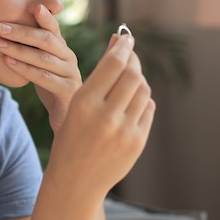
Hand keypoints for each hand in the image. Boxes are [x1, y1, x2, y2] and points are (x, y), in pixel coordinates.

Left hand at [0, 4, 81, 131]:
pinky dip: (25, 69)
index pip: (53, 28)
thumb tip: (3, 25)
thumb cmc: (48, 84)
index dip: (45, 17)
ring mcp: (70, 74)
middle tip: (0, 26)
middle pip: (47, 40)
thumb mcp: (40, 63)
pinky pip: (44, 78)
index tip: (32, 6)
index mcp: (62, 48)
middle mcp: (69, 57)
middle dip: (22, 31)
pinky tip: (8, 63)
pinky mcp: (67, 91)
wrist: (63, 115)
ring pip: (43, 58)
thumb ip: (31, 46)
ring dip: (19, 49)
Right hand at [46, 33, 155, 197]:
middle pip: (133, 75)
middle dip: (134, 60)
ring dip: (139, 79)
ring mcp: (125, 131)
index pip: (114, 64)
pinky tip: (133, 100)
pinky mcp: (137, 143)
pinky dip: (143, 99)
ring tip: (130, 78)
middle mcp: (106, 116)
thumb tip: (120, 41)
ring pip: (144, 91)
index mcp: (84, 103)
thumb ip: (100, 75)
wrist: (75, 181)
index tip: (127, 38)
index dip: (124, 47)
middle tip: (131, 55)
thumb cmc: (71, 135)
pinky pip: (148, 109)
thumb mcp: (77, 104)